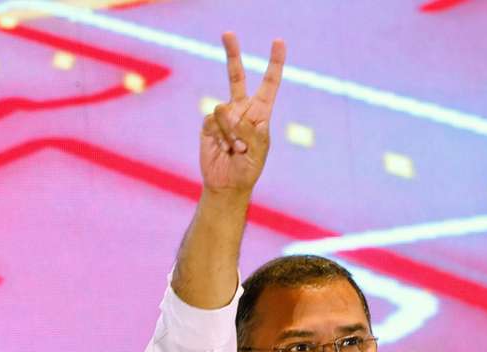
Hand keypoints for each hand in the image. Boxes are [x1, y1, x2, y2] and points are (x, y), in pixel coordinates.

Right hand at [199, 32, 285, 194]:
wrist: (227, 183)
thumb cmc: (248, 168)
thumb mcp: (257, 152)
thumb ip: (250, 132)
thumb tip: (234, 114)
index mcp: (261, 113)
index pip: (269, 84)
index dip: (274, 63)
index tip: (278, 42)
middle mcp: (242, 109)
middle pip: (235, 76)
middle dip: (232, 54)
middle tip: (228, 33)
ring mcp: (224, 115)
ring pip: (223, 109)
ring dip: (230, 131)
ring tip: (235, 148)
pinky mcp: (208, 124)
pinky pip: (212, 121)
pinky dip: (219, 136)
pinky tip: (223, 148)